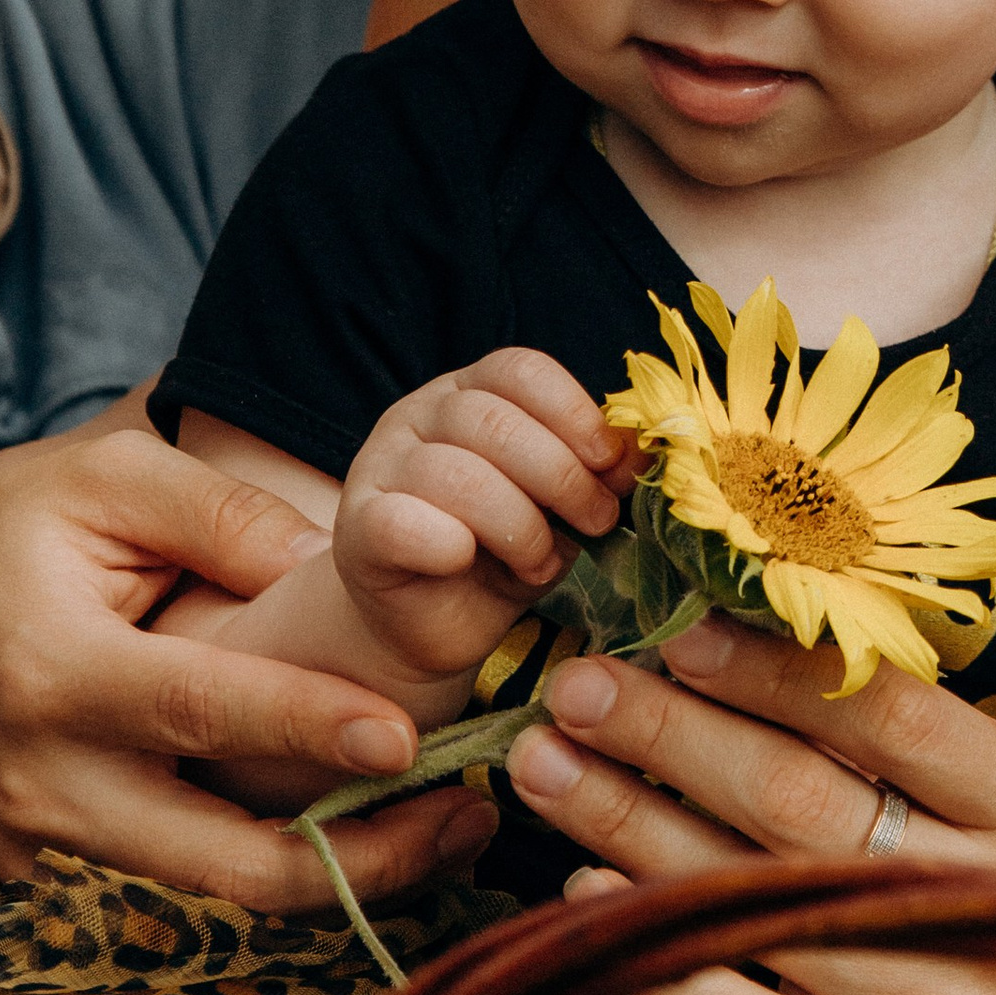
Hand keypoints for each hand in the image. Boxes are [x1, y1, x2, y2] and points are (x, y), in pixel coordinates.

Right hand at [0, 431, 497, 905]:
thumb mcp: (102, 480)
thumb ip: (222, 515)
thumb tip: (335, 564)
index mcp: (56, 671)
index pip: (201, 710)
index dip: (307, 727)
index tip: (406, 738)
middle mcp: (49, 780)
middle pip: (221, 862)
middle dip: (359, 861)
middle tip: (471, 817)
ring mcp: (43, 839)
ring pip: (210, 888)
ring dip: (333, 869)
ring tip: (444, 824)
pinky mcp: (47, 864)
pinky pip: (171, 876)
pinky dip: (262, 861)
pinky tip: (348, 826)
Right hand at [334, 350, 628, 686]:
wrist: (436, 623)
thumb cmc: (504, 553)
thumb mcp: (560, 506)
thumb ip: (591, 473)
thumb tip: (640, 452)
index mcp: (470, 392)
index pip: (520, 370)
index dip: (575, 414)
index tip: (610, 465)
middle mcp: (419, 415)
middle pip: (493, 422)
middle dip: (560, 476)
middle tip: (595, 522)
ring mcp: (380, 467)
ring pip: (457, 474)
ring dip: (518, 524)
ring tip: (541, 563)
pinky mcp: (356, 530)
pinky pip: (401, 522)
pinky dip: (447, 543)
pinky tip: (469, 562)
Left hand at [507, 622, 995, 994]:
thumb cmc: (960, 878)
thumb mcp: (961, 790)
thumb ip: (865, 723)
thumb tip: (708, 631)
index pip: (892, 719)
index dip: (777, 674)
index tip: (680, 636)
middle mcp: (979, 906)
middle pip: (799, 802)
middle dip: (670, 736)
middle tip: (577, 690)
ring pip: (749, 899)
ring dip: (626, 822)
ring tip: (545, 764)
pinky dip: (649, 942)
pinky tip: (582, 888)